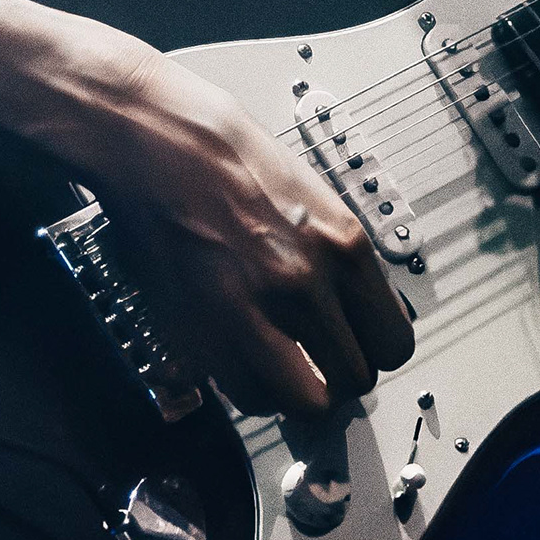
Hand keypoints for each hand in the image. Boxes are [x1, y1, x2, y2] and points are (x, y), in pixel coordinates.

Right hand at [0, 0, 416, 421]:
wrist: (146, 136)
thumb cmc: (217, 147)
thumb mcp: (308, 189)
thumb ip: (335, 253)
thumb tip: (353, 306)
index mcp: (342, 241)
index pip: (393, 341)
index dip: (374, 352)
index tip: (360, 349)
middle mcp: (306, 283)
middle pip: (354, 383)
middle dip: (338, 379)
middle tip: (320, 365)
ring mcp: (251, 312)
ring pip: (302, 404)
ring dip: (293, 392)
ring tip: (278, 365)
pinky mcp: (200, 332)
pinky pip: (244, 395)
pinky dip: (246, 388)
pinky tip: (239, 355)